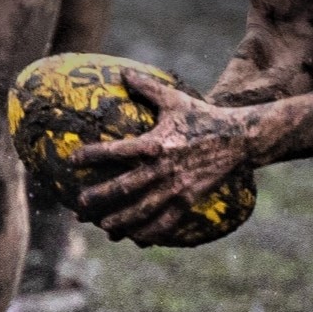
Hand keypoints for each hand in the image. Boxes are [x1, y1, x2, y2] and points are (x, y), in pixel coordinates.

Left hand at [69, 69, 252, 246]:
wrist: (240, 138)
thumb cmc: (203, 116)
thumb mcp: (175, 100)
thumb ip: (147, 87)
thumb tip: (122, 72)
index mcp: (156, 142)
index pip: (117, 151)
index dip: (93, 155)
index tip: (72, 160)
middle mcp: (164, 168)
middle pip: (125, 188)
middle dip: (100, 199)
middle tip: (78, 206)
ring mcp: (177, 187)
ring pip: (143, 210)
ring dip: (121, 221)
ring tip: (103, 227)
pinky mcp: (189, 200)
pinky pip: (167, 222)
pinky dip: (150, 232)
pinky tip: (136, 239)